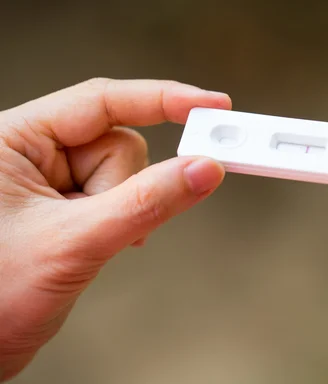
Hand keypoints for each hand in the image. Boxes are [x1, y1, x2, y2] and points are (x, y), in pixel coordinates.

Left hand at [0, 78, 230, 380]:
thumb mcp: (75, 243)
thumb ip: (145, 203)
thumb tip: (201, 170)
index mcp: (14, 139)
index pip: (102, 102)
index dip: (163, 100)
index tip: (211, 105)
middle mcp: (32, 153)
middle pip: (118, 142)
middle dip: (124, 187)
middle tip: (107, 224)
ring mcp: (51, 181)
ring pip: (125, 173)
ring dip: (122, 209)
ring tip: (88, 242)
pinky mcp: (67, 206)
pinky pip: (120, 196)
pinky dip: (123, 219)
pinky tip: (98, 242)